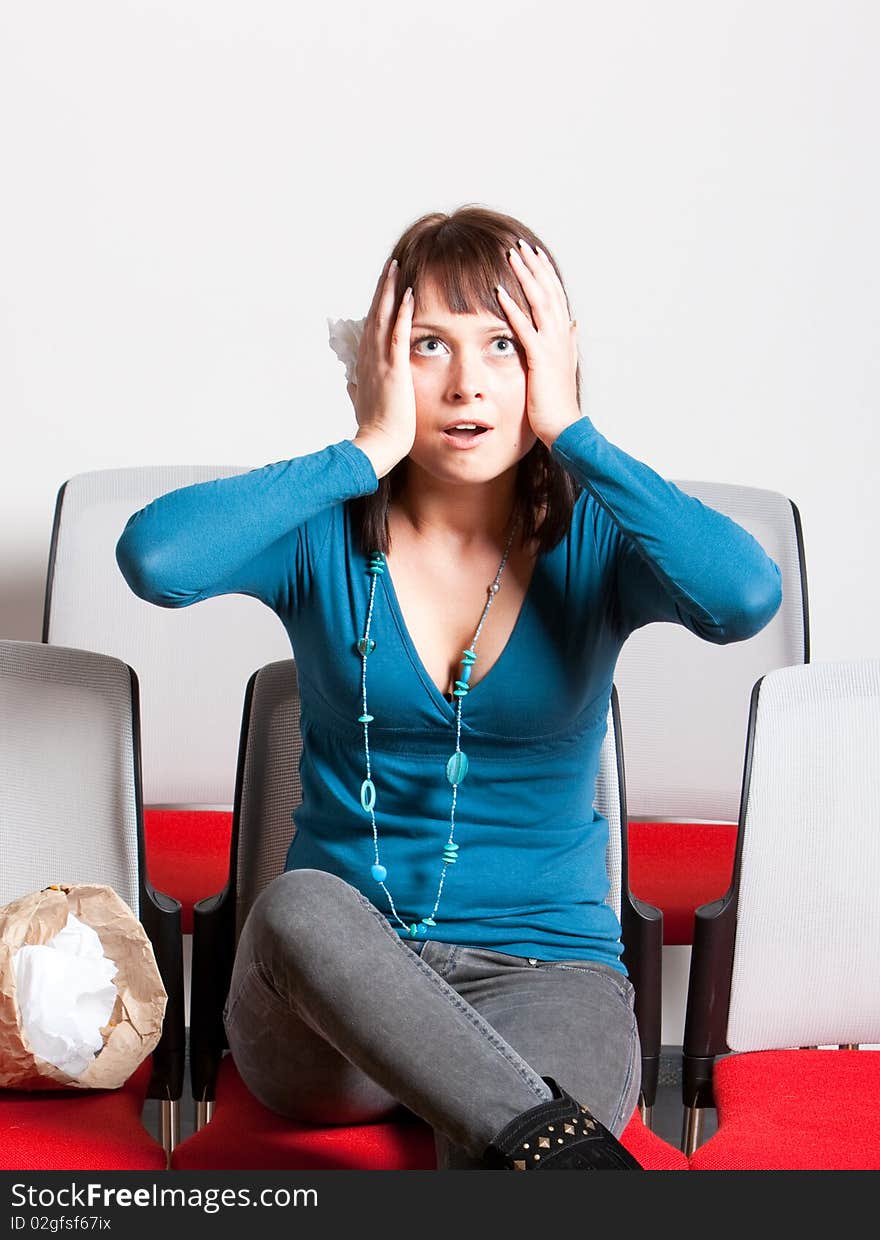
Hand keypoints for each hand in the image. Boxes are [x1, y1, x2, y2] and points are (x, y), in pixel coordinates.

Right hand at [350, 257, 416, 477]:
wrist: (377, 446)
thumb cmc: (376, 432)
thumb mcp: (363, 406)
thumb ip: (357, 391)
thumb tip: (351, 384)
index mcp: (365, 367)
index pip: (370, 330)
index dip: (377, 307)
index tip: (383, 289)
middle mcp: (369, 360)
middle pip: (374, 315)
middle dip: (383, 289)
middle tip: (390, 266)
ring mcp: (380, 363)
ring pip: (382, 317)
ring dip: (390, 291)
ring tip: (396, 267)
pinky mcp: (393, 369)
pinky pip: (398, 334)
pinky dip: (403, 312)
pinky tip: (409, 293)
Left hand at [497, 241, 581, 447]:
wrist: (565, 428)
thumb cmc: (558, 403)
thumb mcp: (564, 367)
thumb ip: (568, 343)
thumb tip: (574, 324)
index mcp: (564, 337)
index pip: (554, 296)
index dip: (544, 273)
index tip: (532, 254)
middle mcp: (561, 336)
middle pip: (548, 292)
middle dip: (534, 267)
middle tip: (519, 244)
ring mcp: (552, 346)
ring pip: (539, 302)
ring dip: (525, 278)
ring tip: (511, 256)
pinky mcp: (540, 360)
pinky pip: (525, 329)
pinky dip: (513, 309)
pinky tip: (500, 292)